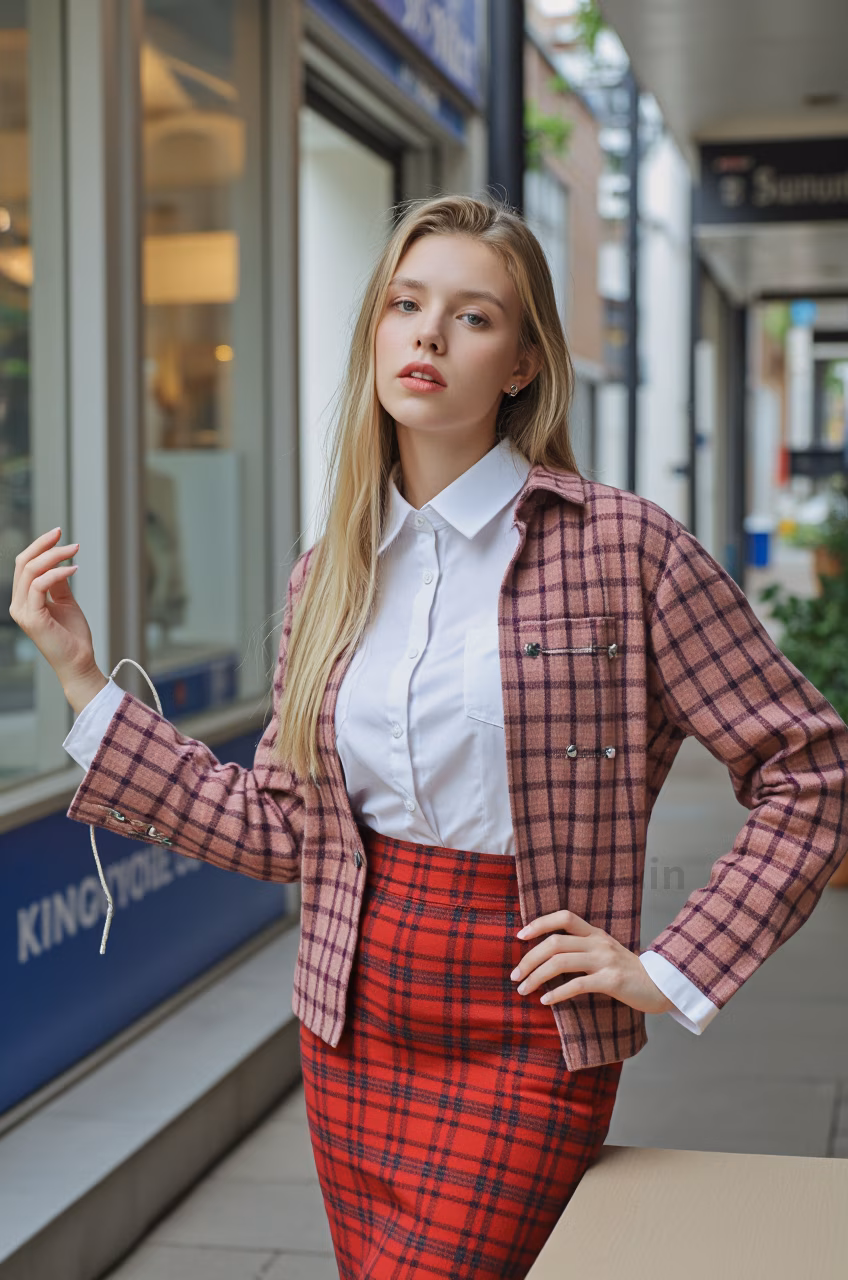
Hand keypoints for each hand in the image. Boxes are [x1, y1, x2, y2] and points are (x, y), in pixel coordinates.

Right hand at [9, 526, 99, 692]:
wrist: (79, 661)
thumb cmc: (73, 635)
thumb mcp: (65, 601)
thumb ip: (58, 582)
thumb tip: (58, 560)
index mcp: (23, 600)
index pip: (24, 565)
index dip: (39, 546)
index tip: (58, 533)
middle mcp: (18, 604)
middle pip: (23, 563)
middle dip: (43, 545)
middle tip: (63, 534)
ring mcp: (23, 611)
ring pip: (30, 571)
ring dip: (54, 556)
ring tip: (74, 550)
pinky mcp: (32, 618)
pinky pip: (39, 585)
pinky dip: (57, 573)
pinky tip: (73, 569)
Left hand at [510, 909, 675, 1015]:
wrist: (662, 986)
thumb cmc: (628, 973)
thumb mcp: (604, 953)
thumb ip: (582, 950)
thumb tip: (546, 958)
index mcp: (595, 933)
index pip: (564, 917)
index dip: (540, 923)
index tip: (520, 935)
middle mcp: (598, 943)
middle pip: (555, 942)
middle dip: (529, 958)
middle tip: (514, 975)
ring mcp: (605, 961)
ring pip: (561, 962)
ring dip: (536, 976)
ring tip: (523, 989)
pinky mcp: (612, 981)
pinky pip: (578, 985)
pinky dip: (557, 993)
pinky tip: (546, 1001)